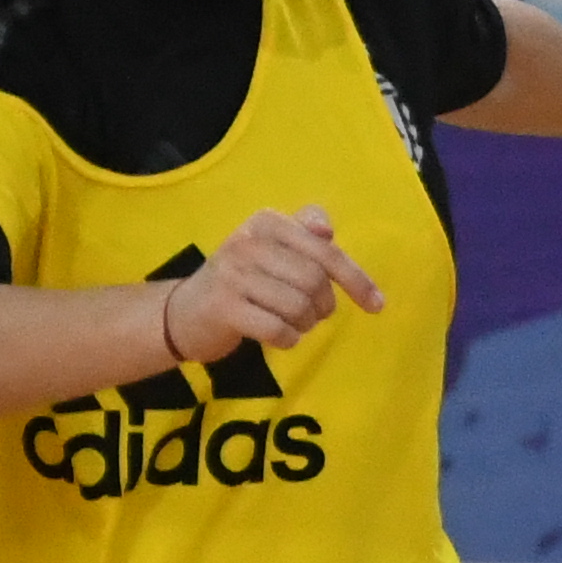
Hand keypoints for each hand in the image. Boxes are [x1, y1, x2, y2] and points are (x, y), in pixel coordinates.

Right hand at [176, 203, 386, 357]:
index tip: (377, 305)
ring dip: (305, 325)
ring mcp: (233, 275)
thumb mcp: (273, 249)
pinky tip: (279, 337)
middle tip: (315, 315)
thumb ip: (304, 233)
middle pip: (314, 281)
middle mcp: (248, 242)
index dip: (356, 280)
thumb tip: (327, 229)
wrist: (185, 312)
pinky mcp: (224, 308)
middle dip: (324, 306)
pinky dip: (288, 339)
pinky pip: (279, 329)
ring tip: (293, 324)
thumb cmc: (242, 281)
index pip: (325, 251)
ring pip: (298, 306)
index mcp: (267, 222)